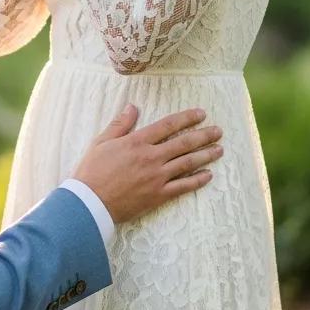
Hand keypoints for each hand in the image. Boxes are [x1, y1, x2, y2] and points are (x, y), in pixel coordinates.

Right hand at [73, 105, 221, 223]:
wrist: (90, 202)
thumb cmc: (92, 171)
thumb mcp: (101, 142)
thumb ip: (120, 124)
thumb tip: (132, 107)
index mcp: (137, 142)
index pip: (168, 125)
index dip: (186, 118)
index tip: (201, 114)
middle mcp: (151, 157)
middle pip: (183, 143)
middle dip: (203, 135)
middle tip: (218, 131)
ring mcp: (157, 177)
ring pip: (188, 163)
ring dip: (206, 155)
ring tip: (219, 149)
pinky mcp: (158, 195)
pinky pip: (183, 187)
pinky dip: (197, 180)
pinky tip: (209, 175)